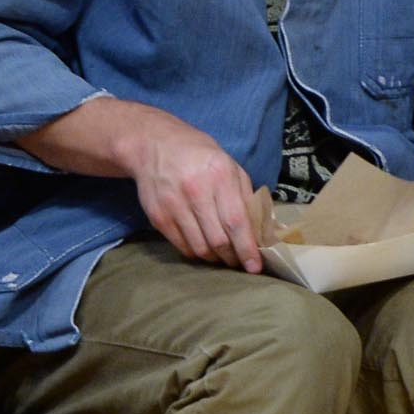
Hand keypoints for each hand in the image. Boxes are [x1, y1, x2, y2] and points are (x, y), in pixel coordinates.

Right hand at [117, 107, 262, 271]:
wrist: (154, 146)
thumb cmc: (201, 157)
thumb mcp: (230, 167)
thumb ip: (245, 197)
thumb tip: (259, 231)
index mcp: (220, 176)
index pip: (236, 222)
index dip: (247, 248)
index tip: (255, 267)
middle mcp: (195, 191)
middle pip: (218, 239)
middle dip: (232, 257)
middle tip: (239, 262)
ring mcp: (173, 204)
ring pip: (199, 247)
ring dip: (214, 258)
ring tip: (223, 256)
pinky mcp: (157, 215)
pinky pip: (181, 245)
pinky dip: (196, 252)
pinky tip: (203, 247)